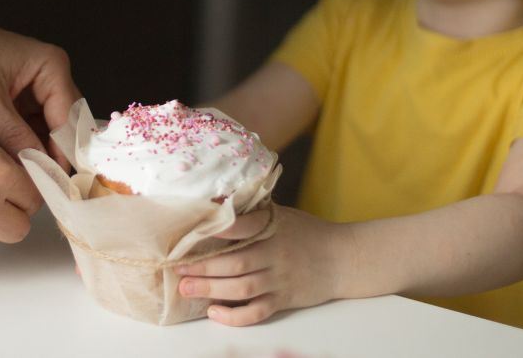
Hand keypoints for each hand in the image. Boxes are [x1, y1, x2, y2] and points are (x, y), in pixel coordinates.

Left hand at [0, 15, 79, 169]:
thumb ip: (14, 135)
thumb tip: (38, 170)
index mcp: (51, 66)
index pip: (67, 117)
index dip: (62, 152)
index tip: (55, 184)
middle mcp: (50, 76)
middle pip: (61, 123)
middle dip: (48, 153)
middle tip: (39, 186)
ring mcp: (34, 88)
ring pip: (44, 130)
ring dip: (30, 150)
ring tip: (16, 175)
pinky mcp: (18, 99)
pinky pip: (26, 127)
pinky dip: (16, 143)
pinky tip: (1, 159)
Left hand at [174, 206, 349, 325]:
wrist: (343, 259)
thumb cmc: (307, 233)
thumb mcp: (283, 215)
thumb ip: (254, 214)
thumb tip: (215, 207)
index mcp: (274, 227)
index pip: (245, 225)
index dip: (221, 228)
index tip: (196, 229)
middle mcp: (276, 253)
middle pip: (236, 262)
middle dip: (204, 267)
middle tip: (178, 269)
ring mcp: (280, 279)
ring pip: (242, 288)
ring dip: (211, 289)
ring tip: (186, 289)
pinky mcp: (284, 300)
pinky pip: (257, 312)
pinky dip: (235, 316)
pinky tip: (215, 312)